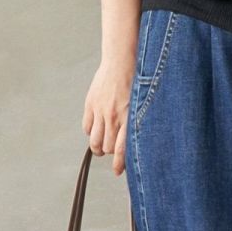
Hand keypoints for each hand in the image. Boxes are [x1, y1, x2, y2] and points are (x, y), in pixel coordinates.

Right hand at [82, 56, 133, 175]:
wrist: (122, 60)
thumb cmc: (138, 80)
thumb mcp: (143, 103)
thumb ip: (138, 122)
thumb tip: (139, 141)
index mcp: (130, 118)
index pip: (122, 149)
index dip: (120, 163)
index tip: (118, 171)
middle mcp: (114, 117)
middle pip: (108, 148)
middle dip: (110, 153)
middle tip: (113, 151)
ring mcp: (101, 111)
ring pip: (95, 141)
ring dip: (98, 147)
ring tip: (101, 147)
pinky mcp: (91, 104)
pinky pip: (87, 127)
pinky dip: (91, 132)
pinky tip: (97, 130)